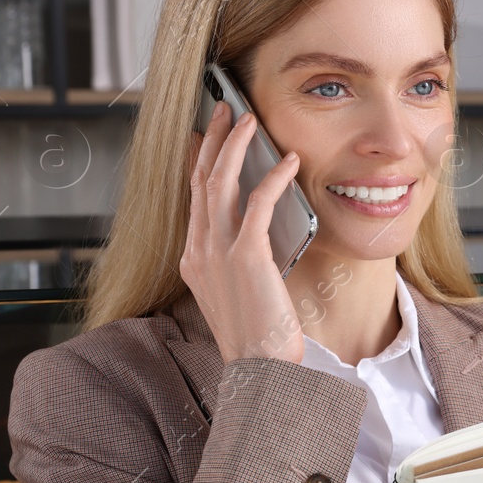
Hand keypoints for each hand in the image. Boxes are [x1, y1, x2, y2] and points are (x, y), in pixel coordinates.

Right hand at [180, 100, 306, 364]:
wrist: (259, 370)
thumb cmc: (258, 339)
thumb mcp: (239, 296)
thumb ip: (240, 265)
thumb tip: (257, 241)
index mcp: (195, 260)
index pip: (194, 198)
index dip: (200, 162)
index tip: (207, 136)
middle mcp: (199, 251)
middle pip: (201, 181)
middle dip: (213, 141)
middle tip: (225, 111)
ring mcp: (218, 252)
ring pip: (220, 183)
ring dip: (236, 146)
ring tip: (250, 121)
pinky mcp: (246, 256)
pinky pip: (257, 203)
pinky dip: (272, 177)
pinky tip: (288, 161)